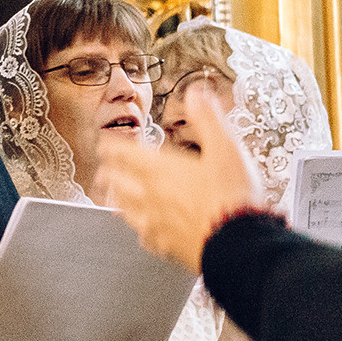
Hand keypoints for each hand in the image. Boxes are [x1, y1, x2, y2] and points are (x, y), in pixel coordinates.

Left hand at [101, 91, 265, 272]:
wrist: (239, 243)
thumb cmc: (232, 197)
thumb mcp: (225, 148)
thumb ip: (208, 119)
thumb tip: (196, 93)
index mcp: (160, 170)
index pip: (124, 153)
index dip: (111, 146)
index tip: (103, 143)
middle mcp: (151, 197)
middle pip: (119, 183)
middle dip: (108, 173)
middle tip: (103, 169)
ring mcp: (157, 224)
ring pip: (126, 211)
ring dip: (117, 200)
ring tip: (113, 197)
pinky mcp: (168, 247)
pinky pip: (146, 237)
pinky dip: (141, 231)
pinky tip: (143, 234)